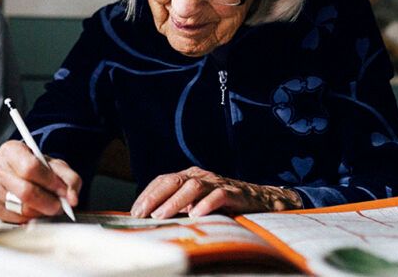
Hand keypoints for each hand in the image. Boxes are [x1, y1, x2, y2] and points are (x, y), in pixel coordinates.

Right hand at [0, 140, 81, 222]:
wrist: (15, 172)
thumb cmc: (35, 167)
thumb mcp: (54, 165)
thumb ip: (69, 178)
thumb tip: (72, 198)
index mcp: (11, 150)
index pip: (30, 168)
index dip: (50, 182)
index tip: (64, 191)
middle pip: (25, 191)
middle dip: (48, 202)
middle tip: (60, 206)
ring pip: (21, 208)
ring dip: (41, 212)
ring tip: (49, 207)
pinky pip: (15, 219)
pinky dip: (31, 219)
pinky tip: (36, 211)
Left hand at [130, 166, 301, 218]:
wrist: (262, 202)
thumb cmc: (225, 206)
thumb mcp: (198, 204)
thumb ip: (179, 208)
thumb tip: (151, 221)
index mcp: (190, 176)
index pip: (163, 180)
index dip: (147, 194)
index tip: (134, 211)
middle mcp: (202, 176)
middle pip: (174, 181)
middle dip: (155, 197)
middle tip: (142, 214)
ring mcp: (218, 183)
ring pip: (192, 186)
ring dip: (174, 202)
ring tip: (161, 216)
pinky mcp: (235, 193)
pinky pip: (219, 196)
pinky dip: (206, 204)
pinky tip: (196, 215)